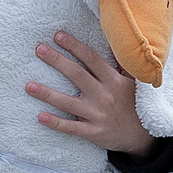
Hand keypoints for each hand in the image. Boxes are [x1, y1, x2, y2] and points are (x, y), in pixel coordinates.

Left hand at [29, 33, 153, 157]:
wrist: (142, 136)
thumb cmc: (133, 104)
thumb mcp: (132, 82)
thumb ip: (121, 65)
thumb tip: (113, 42)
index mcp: (113, 80)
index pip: (91, 58)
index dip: (74, 46)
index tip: (58, 35)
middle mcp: (104, 95)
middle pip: (76, 75)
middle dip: (57, 60)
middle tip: (39, 49)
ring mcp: (97, 114)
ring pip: (68, 102)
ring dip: (47, 93)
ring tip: (29, 85)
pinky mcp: (93, 132)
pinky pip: (71, 127)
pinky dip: (56, 122)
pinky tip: (40, 116)